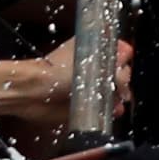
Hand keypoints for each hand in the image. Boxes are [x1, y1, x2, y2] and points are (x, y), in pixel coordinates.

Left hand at [0, 38, 131, 128]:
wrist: (33, 94)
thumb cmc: (56, 72)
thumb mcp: (89, 64)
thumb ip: (113, 71)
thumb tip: (125, 80)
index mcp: (92, 48)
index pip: (120, 49)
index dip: (124, 58)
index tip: (122, 65)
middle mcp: (93, 66)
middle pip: (121, 72)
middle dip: (122, 80)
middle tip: (117, 85)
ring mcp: (89, 86)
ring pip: (115, 91)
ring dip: (118, 97)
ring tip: (115, 101)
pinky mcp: (86, 104)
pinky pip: (105, 108)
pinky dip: (111, 111)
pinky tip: (112, 111)